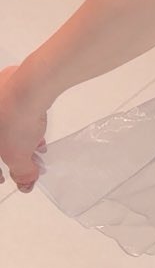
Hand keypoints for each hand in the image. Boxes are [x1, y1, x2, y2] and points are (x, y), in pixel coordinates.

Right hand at [0, 64, 48, 192]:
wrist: (29, 86)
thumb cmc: (14, 120)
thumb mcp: (17, 155)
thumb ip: (21, 173)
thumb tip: (25, 184)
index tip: (4, 178)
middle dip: (13, 153)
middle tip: (27, 160)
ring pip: (5, 122)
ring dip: (20, 137)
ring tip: (38, 146)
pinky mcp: (4, 83)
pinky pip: (12, 108)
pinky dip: (23, 120)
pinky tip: (38, 128)